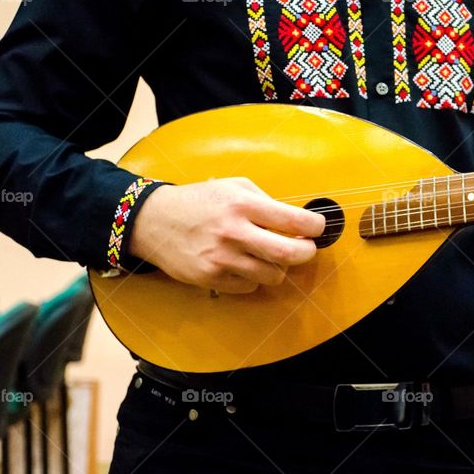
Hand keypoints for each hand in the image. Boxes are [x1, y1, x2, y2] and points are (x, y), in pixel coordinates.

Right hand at [129, 178, 325, 292]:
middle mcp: (233, 232)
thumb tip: (298, 222)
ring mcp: (222, 258)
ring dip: (278, 267)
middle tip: (306, 248)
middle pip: (289, 253)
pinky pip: (250, 286)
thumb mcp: (233, 187)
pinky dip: (254, 277)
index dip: (315, 227)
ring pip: (273, 275)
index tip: (318, 228)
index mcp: (242, 204)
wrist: (154, 221)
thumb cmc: (199, 201)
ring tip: (269, 255)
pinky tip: (243, 263)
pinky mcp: (211, 278)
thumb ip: (266, 202)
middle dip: (307, 252)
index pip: (293, 220)